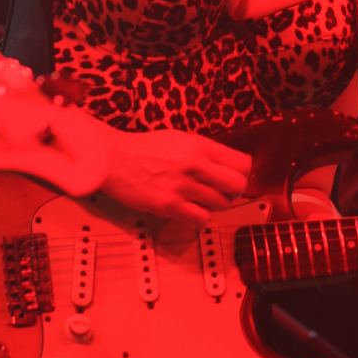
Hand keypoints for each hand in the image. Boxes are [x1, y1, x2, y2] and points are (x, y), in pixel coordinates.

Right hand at [101, 127, 250, 222]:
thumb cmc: (146, 149)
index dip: (242, 173)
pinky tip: (190, 209)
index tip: (233, 177)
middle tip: (221, 191)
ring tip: (199, 198)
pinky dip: (200, 217)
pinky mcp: (170, 205)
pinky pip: (202, 219)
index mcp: (200, 145)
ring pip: (221, 204)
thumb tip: (229, 167)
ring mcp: (184, 186)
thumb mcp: (180, 139)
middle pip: (238, 186)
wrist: (115, 159)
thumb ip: (206, 151)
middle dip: (233, 191)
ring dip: (214, 204)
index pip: (242, 163)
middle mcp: (195, 164)